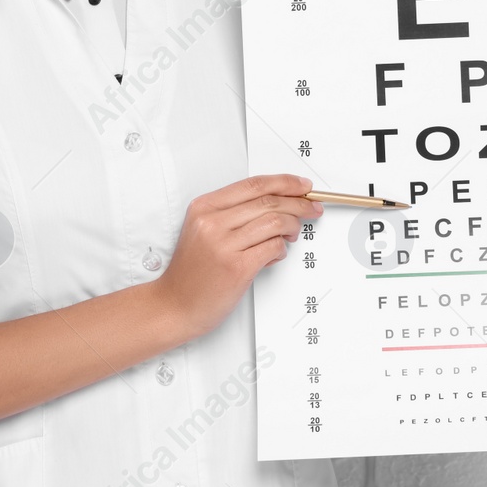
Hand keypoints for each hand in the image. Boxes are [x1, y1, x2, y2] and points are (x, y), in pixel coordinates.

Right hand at [153, 173, 324, 340]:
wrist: (175, 304)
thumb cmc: (192, 271)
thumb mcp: (203, 230)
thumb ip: (234, 213)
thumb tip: (277, 202)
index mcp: (204, 207)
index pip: (254, 184)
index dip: (284, 182)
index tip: (302, 186)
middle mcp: (212, 222)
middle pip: (268, 201)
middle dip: (299, 203)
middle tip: (312, 208)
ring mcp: (224, 245)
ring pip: (276, 222)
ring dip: (293, 227)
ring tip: (292, 234)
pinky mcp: (237, 267)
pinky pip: (274, 248)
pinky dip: (282, 249)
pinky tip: (275, 253)